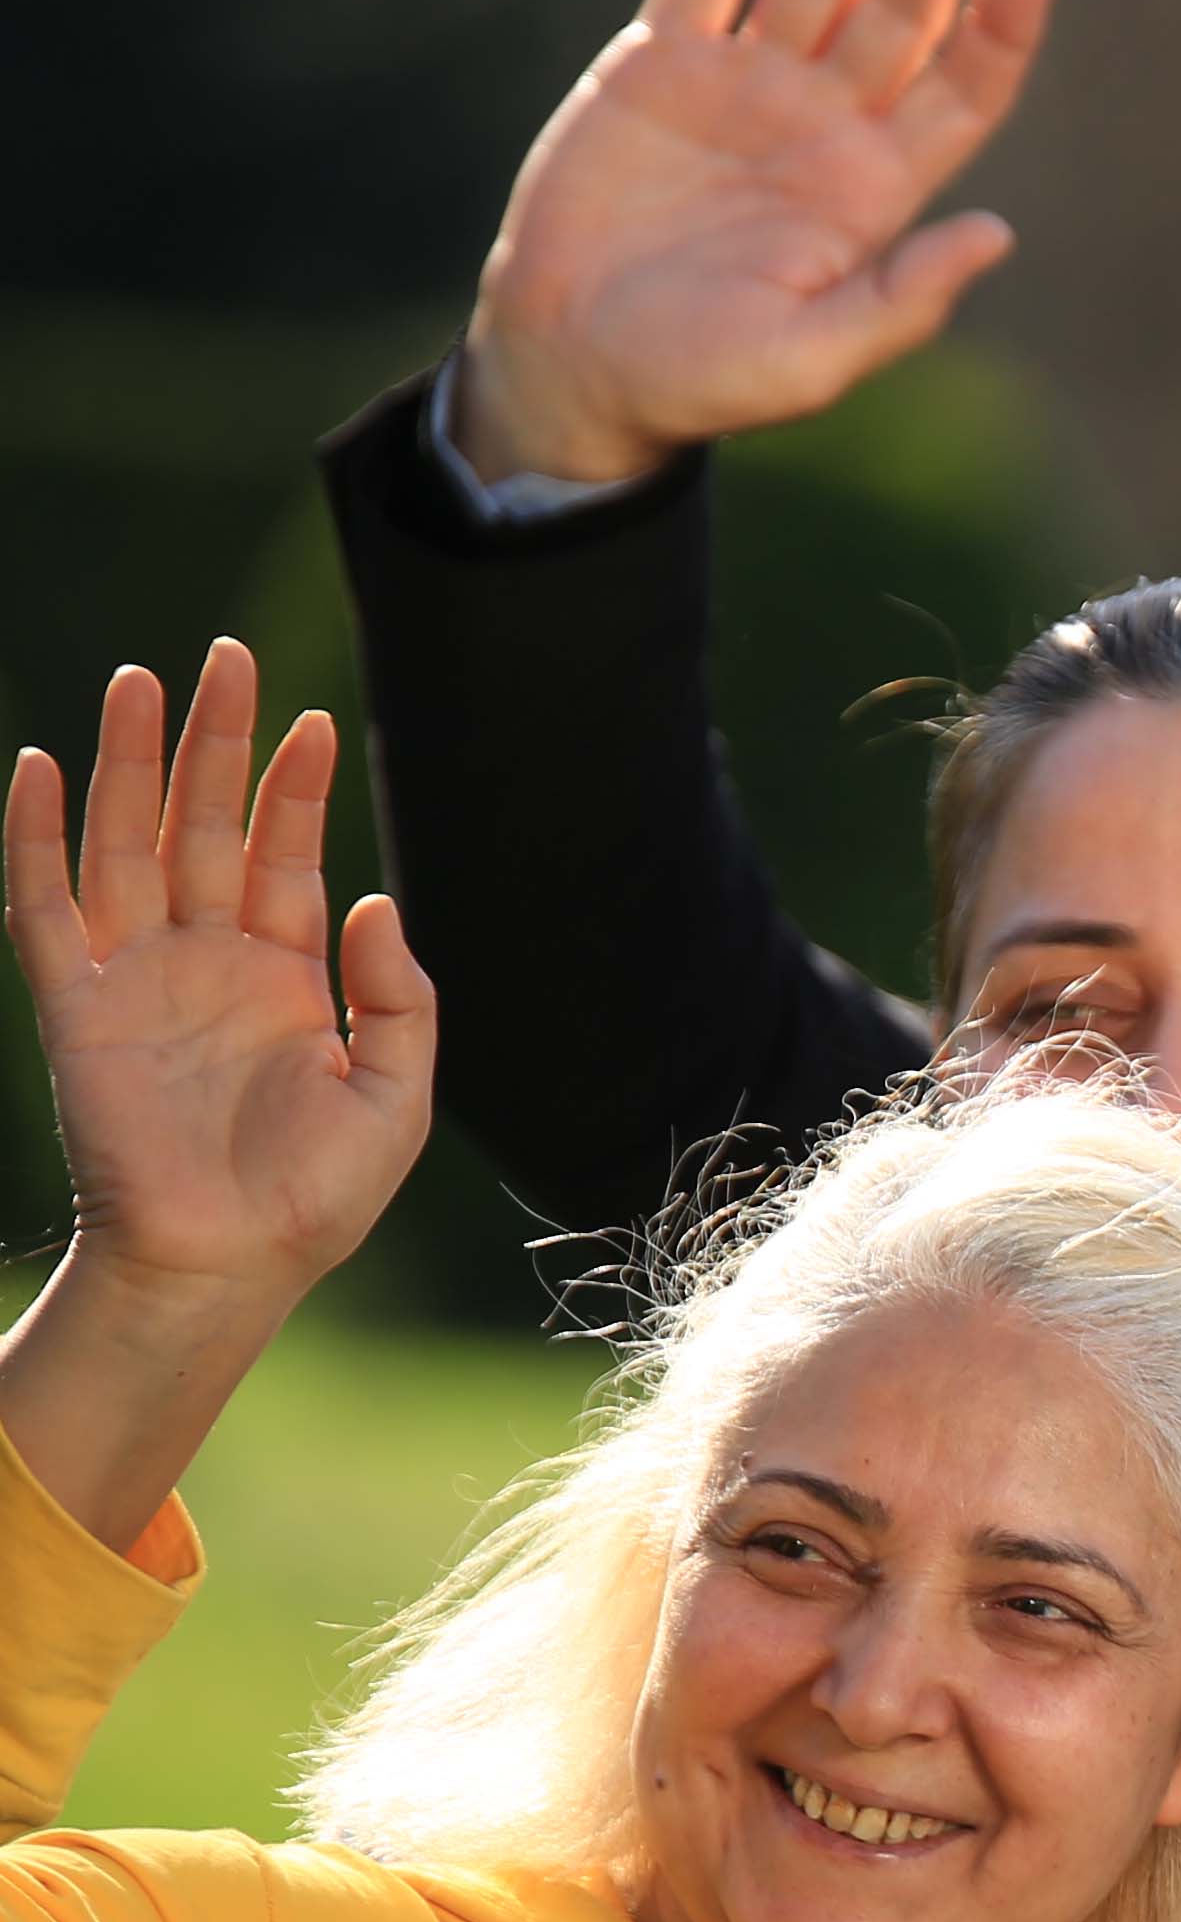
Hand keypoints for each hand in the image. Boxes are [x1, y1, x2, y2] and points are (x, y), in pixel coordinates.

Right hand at [0, 651, 437, 1551]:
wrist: (229, 1264)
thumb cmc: (316, 1196)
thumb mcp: (397, 1094)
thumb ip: (400, 996)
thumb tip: (377, 897)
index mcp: (288, 978)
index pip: (286, 856)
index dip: (293, 789)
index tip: (309, 719)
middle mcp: (208, 961)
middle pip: (204, 826)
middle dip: (214, 744)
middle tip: (225, 658)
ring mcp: (138, 976)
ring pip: (127, 843)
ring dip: (131, 763)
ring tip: (142, 681)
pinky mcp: (78, 1006)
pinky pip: (45, 906)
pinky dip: (39, 836)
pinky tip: (46, 766)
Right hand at [453, 0, 1053, 487]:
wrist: (575, 360)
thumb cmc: (699, 379)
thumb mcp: (808, 358)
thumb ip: (902, 300)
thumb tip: (999, 234)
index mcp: (875, 190)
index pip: (962, 89)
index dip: (998, 27)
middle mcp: (825, 122)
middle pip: (898, 9)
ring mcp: (746, 82)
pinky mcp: (660, 59)